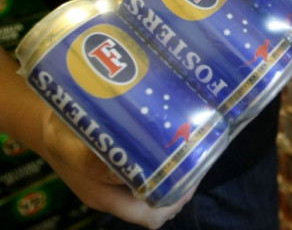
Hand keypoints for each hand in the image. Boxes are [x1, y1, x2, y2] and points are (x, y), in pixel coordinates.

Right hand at [39, 107, 195, 228]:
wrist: (45, 125)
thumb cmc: (60, 135)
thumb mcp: (70, 142)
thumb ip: (90, 156)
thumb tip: (122, 167)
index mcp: (105, 197)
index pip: (149, 217)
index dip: (173, 203)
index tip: (190, 178)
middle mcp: (113, 196)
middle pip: (156, 208)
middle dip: (179, 191)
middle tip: (195, 163)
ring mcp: (115, 187)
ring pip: (153, 194)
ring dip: (172, 180)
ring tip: (187, 155)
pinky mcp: (116, 174)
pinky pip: (145, 180)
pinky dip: (161, 170)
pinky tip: (169, 148)